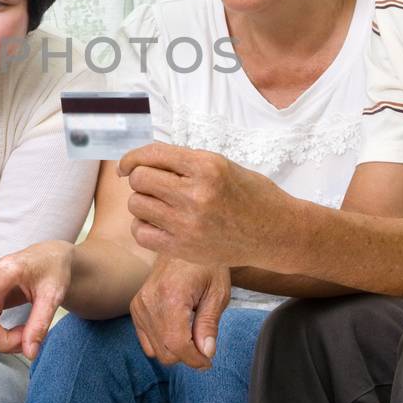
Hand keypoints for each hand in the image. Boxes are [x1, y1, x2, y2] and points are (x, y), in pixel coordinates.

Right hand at [0, 240, 73, 359]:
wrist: (50, 258)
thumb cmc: (53, 270)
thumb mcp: (54, 295)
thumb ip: (41, 323)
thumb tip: (30, 353)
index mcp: (11, 270)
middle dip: (4, 340)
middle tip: (30, 340)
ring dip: (3, 340)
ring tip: (28, 334)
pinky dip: (1, 337)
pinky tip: (20, 332)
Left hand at [118, 142, 291, 266]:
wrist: (276, 232)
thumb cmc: (250, 194)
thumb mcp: (221, 165)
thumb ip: (183, 162)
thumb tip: (141, 161)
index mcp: (207, 166)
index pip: (153, 154)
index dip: (132, 157)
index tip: (126, 165)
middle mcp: (196, 194)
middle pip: (140, 179)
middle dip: (140, 178)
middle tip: (153, 185)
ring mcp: (188, 224)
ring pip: (137, 204)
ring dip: (142, 202)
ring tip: (158, 204)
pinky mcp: (184, 248)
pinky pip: (141, 233)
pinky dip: (143, 226)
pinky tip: (158, 223)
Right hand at [129, 257, 229, 369]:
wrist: (183, 239)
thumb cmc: (205, 262)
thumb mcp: (217, 292)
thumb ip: (209, 324)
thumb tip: (205, 353)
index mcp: (171, 297)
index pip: (178, 345)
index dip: (195, 360)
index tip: (208, 362)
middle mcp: (150, 301)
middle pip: (165, 351)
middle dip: (187, 356)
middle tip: (204, 346)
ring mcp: (140, 304)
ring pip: (155, 349)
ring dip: (175, 350)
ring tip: (192, 333)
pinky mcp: (136, 306)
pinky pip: (146, 340)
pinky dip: (162, 342)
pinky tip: (177, 329)